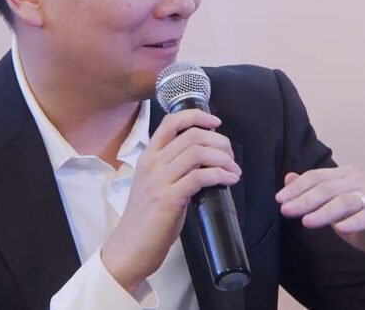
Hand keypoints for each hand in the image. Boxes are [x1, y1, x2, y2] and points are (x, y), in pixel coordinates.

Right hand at [101, 109, 240, 291]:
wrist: (130, 248)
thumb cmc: (147, 219)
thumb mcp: (156, 184)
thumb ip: (174, 168)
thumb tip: (206, 160)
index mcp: (148, 157)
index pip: (171, 121)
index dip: (196, 116)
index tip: (215, 122)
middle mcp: (152, 164)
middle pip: (192, 135)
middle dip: (219, 141)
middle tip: (230, 155)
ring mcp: (159, 180)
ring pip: (198, 152)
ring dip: (224, 158)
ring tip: (234, 170)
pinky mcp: (169, 198)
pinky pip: (201, 176)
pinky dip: (221, 175)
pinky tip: (229, 180)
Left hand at [275, 165, 364, 276]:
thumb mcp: (336, 209)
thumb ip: (315, 194)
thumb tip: (288, 178)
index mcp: (346, 175)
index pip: (316, 177)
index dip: (297, 188)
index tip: (279, 200)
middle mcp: (360, 180)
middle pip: (328, 187)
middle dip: (305, 199)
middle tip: (286, 211)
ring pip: (346, 200)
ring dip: (324, 211)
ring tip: (306, 222)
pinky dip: (355, 222)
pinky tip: (340, 230)